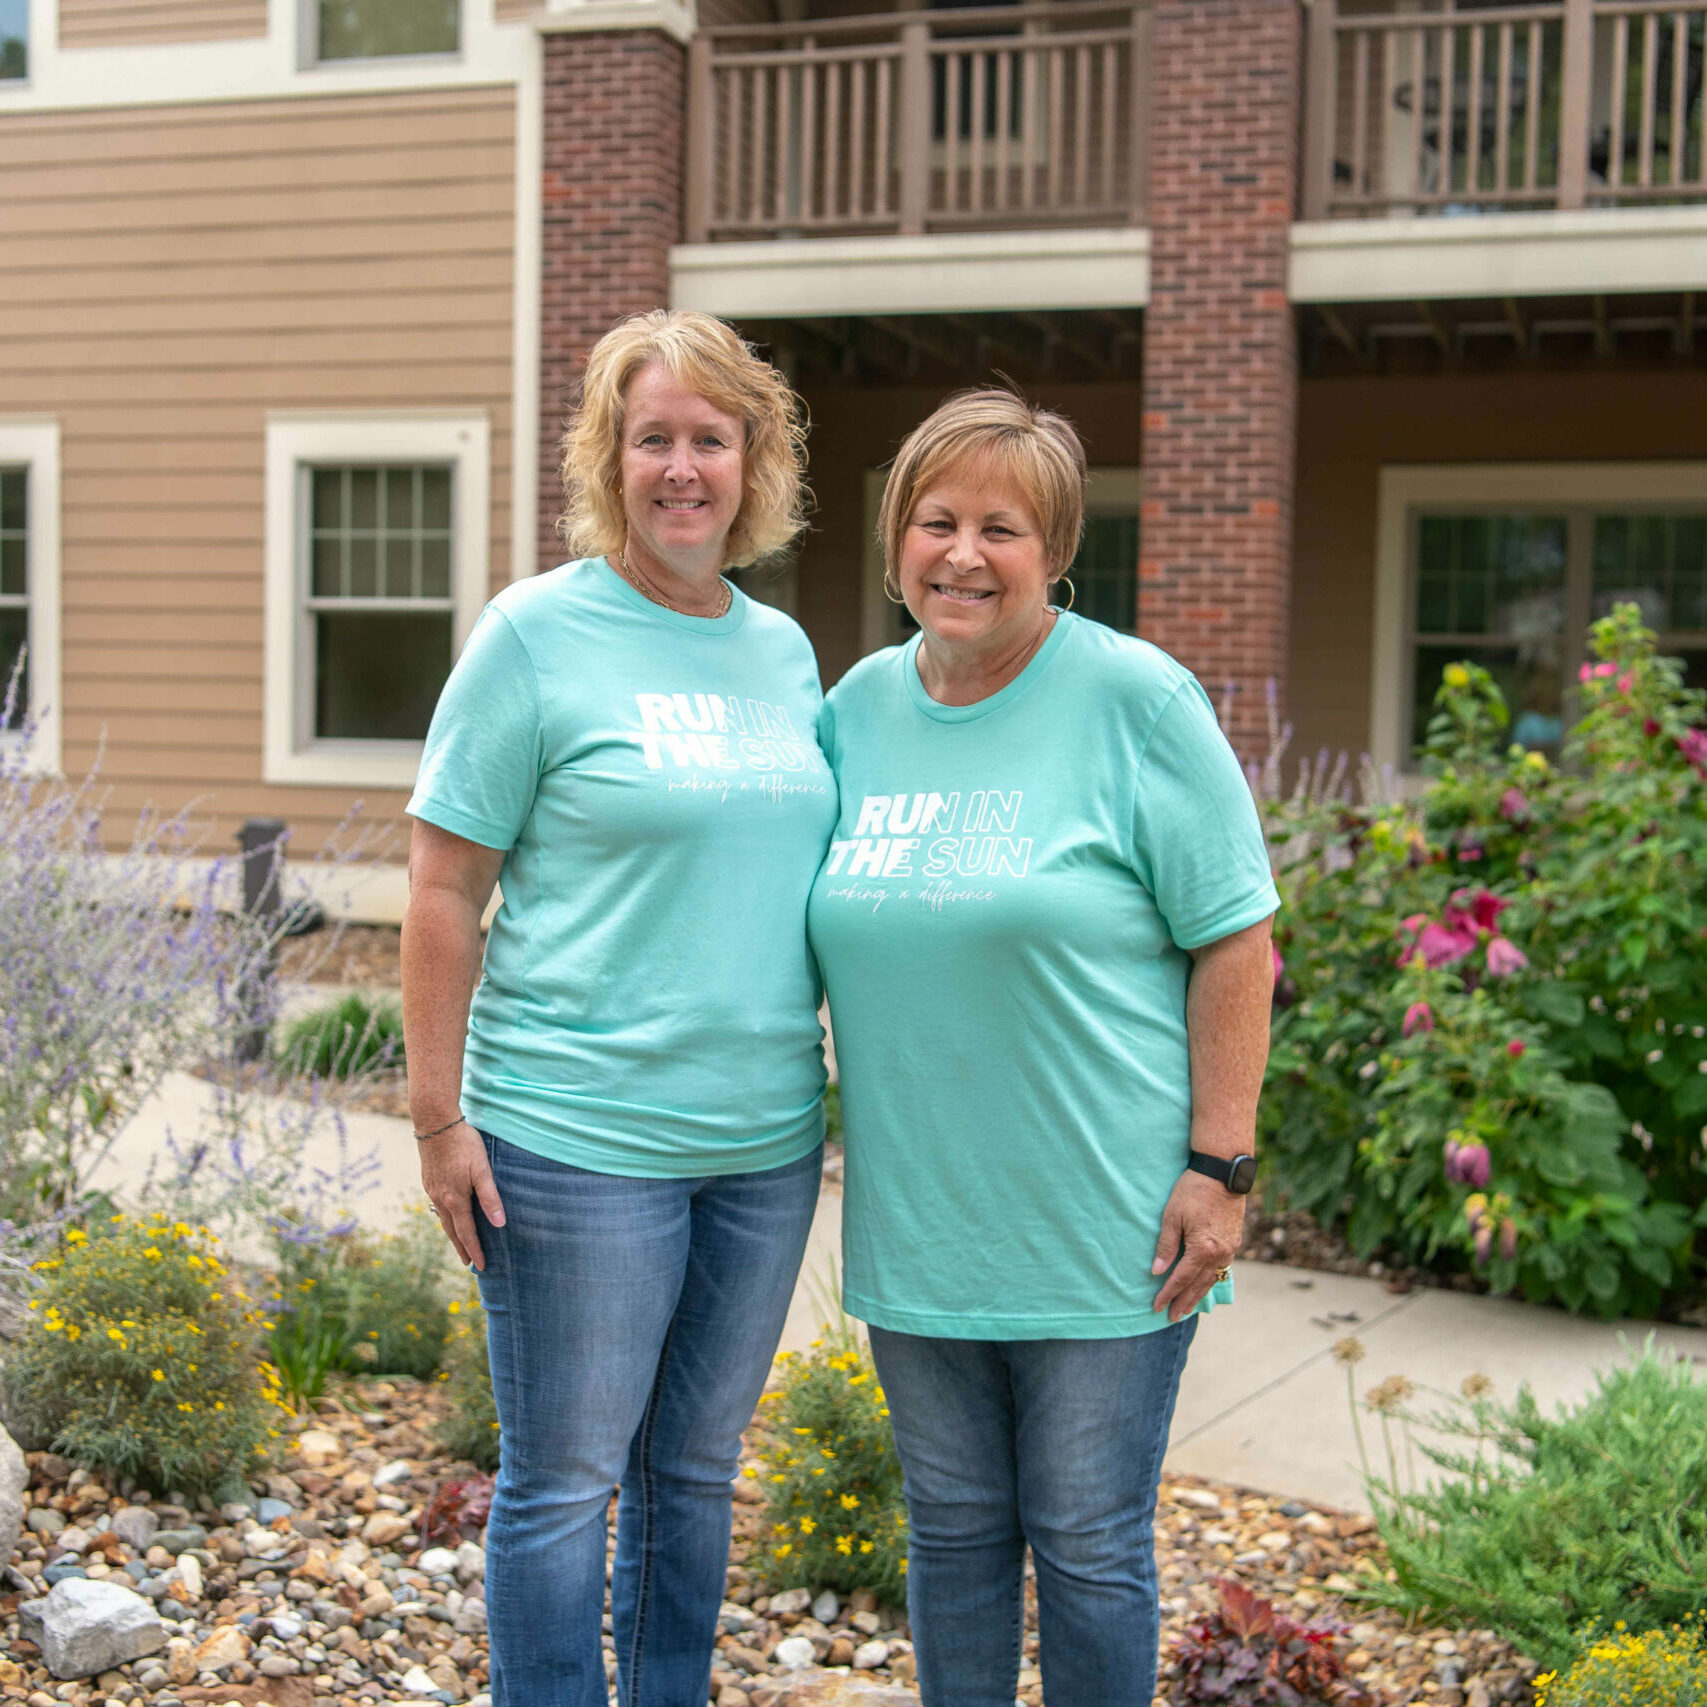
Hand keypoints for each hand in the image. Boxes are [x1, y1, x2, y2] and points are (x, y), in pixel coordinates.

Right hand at [419, 1121, 504, 1270]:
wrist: (435, 1123)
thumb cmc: (463, 1144)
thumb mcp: (482, 1169)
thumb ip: (490, 1197)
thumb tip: (499, 1223)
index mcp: (455, 1199)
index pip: (467, 1232)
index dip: (475, 1250)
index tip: (481, 1266)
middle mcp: (441, 1198)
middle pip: (452, 1230)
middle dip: (461, 1247)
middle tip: (468, 1263)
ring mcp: (432, 1189)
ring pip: (443, 1218)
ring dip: (452, 1234)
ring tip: (459, 1244)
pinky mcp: (429, 1180)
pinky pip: (438, 1206)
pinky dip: (445, 1218)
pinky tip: (449, 1215)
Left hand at [1151, 1168, 1244, 1323]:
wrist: (1223, 1173)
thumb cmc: (1193, 1191)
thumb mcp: (1172, 1216)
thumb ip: (1165, 1246)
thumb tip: (1157, 1272)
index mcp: (1203, 1249)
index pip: (1181, 1279)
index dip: (1168, 1294)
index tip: (1157, 1306)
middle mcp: (1220, 1254)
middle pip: (1198, 1285)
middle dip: (1184, 1301)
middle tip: (1172, 1317)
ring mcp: (1230, 1249)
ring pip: (1212, 1279)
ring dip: (1198, 1295)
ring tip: (1186, 1308)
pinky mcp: (1234, 1242)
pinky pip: (1221, 1269)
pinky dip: (1210, 1281)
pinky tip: (1203, 1285)